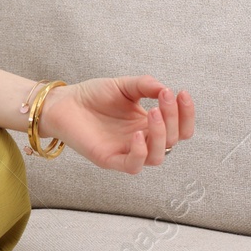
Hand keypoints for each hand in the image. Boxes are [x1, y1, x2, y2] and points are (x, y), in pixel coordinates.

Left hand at [37, 75, 194, 174]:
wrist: (63, 102)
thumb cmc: (93, 95)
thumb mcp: (124, 86)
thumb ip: (145, 85)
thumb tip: (166, 89)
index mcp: (149, 125)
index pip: (180, 128)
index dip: (186, 114)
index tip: (182, 93)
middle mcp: (143, 140)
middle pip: (173, 140)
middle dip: (173, 118)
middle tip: (163, 98)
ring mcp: (127, 151)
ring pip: (158, 156)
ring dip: (161, 135)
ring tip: (152, 112)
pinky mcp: (110, 160)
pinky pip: (133, 165)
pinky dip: (140, 153)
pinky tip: (138, 134)